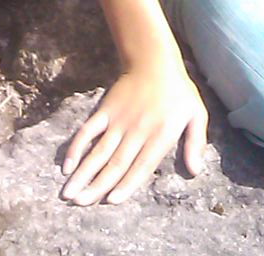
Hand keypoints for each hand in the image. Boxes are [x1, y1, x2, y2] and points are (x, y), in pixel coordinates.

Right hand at [61, 60, 207, 204]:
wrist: (154, 60)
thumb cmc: (177, 91)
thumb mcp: (196, 114)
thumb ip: (195, 142)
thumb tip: (195, 171)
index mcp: (160, 134)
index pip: (142, 166)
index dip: (126, 185)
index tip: (110, 202)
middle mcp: (137, 130)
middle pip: (115, 163)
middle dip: (97, 186)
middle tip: (79, 203)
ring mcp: (119, 120)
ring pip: (99, 152)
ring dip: (83, 173)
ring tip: (69, 193)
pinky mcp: (105, 110)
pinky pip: (88, 131)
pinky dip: (76, 147)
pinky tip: (67, 165)